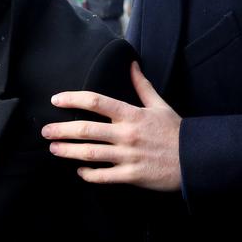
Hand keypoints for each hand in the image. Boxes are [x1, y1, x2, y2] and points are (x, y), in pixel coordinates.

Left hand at [42, 62, 182, 190]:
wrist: (197, 159)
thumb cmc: (176, 131)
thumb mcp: (160, 105)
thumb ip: (142, 86)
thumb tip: (131, 64)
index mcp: (132, 114)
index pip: (96, 102)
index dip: (72, 99)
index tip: (56, 100)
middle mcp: (127, 134)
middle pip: (86, 130)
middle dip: (61, 130)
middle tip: (45, 131)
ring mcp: (128, 156)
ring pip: (90, 153)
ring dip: (68, 151)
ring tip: (54, 149)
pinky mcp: (132, 176)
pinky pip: (103, 176)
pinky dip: (88, 174)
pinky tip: (80, 171)